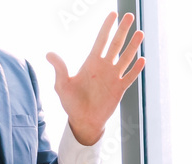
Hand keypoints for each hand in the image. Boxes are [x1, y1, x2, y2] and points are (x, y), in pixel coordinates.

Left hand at [48, 12, 144, 145]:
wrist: (83, 121)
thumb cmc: (71, 103)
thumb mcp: (62, 85)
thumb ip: (60, 69)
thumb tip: (49, 54)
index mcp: (91, 63)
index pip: (101, 40)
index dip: (107, 27)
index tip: (113, 14)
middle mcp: (104, 67)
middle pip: (116, 44)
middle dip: (123, 30)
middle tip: (130, 15)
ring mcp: (113, 77)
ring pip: (126, 57)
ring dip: (133, 45)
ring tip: (140, 32)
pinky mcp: (119, 89)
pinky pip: (130, 76)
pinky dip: (136, 69)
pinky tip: (142, 59)